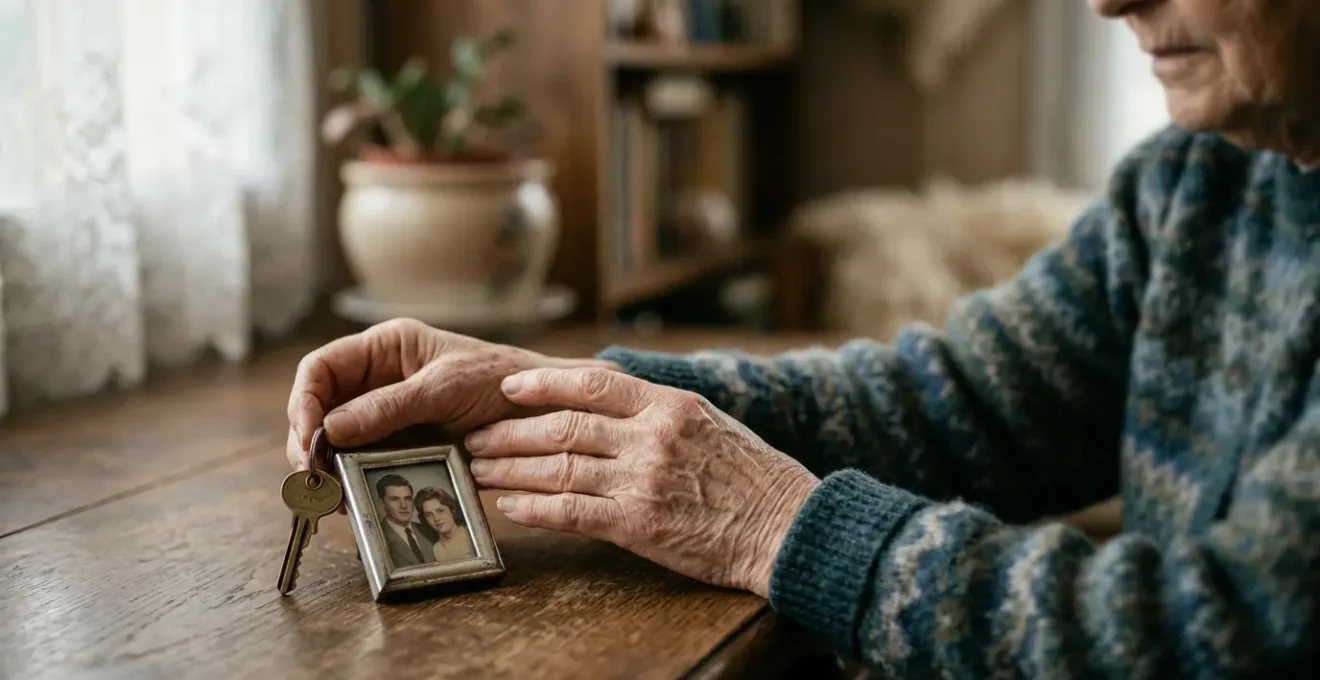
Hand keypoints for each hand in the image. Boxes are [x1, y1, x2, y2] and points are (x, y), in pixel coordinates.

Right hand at [285, 318, 615, 470]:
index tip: (309, 438)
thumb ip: (389, 407)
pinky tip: (355, 501)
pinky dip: (356, 482)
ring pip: (339, 443)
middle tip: (314, 479)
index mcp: (385, 349)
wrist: (548, 411)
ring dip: (330, 469)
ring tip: (332, 497)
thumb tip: (332, 429)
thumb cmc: (502, 381)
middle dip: (311, 444)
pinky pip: (367, 464)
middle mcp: (380, 380)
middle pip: (321, 410)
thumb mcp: (444, 389)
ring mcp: (391, 416)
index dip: (305, 403)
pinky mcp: (405, 446)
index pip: (321, 369)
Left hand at [465, 367, 820, 597]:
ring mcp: (643, 479)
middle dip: (512, 431)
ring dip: (511, 468)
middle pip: (563, 425)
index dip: (544, 383)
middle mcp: (652, 436)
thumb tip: (615, 402)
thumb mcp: (712, 424)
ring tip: (479, 469)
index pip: (593, 381)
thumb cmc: (756, 479)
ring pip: (558, 466)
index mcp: (670, 405)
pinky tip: (508, 507)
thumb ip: (662, 411)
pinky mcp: (638, 524)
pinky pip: (570, 511)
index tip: (510, 388)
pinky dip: (533, 508)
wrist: (787, 527)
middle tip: (478, 436)